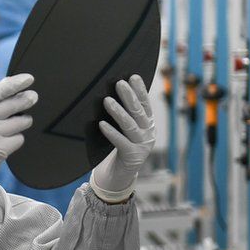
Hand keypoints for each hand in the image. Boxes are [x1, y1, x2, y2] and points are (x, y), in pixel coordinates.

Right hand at [0, 74, 37, 191]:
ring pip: (20, 121)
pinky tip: (6, 143)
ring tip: (17, 123)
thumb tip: (6, 85)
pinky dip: (16, 140)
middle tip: (32, 97)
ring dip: (23, 121)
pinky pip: (19, 139)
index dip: (16, 83)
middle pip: (14, 104)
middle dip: (27, 99)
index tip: (28, 79)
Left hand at [90, 75, 155, 201]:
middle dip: (129, 97)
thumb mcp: (129, 128)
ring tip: (107, 101)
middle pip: (138, 112)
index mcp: (148, 124)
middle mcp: (148, 133)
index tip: (133, 76)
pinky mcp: (132, 155)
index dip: (140, 90)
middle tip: (119, 84)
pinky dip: (111, 132)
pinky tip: (101, 124)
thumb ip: (128, 113)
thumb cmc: (123, 144)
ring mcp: (142, 145)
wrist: (123, 172)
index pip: (145, 104)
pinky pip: (120, 142)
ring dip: (118, 112)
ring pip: (130, 126)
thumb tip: (118, 89)